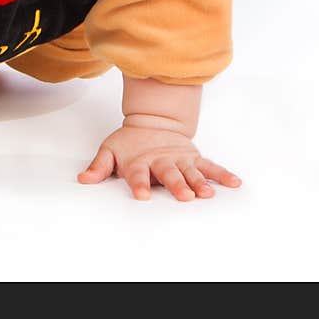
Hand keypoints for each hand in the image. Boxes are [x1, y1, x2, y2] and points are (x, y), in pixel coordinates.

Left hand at [78, 124, 240, 201]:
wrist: (152, 121)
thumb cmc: (130, 142)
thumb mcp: (110, 150)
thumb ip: (99, 166)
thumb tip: (83, 179)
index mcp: (140, 162)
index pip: (138, 174)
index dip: (139, 184)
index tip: (142, 195)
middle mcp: (162, 161)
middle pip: (169, 174)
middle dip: (177, 185)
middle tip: (184, 196)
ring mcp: (179, 159)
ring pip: (191, 171)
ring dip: (199, 182)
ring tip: (208, 193)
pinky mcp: (193, 157)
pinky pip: (209, 166)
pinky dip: (222, 174)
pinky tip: (235, 183)